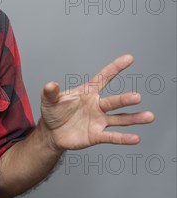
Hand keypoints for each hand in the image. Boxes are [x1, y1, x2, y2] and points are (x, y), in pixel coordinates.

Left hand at [40, 54, 154, 150]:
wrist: (52, 133)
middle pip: (113, 101)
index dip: (115, 68)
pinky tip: (136, 138)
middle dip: (125, 99)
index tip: (129, 58)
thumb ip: (50, 92)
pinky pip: (112, 137)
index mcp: (87, 93)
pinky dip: (123, 138)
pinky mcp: (96, 135)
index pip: (103, 78)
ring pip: (119, 118)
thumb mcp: (49, 100)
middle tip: (137, 97)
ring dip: (133, 118)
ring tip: (149, 116)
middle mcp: (97, 105)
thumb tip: (50, 84)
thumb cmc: (53, 112)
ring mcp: (98, 120)